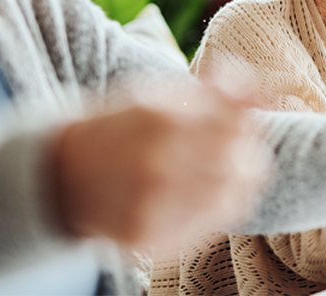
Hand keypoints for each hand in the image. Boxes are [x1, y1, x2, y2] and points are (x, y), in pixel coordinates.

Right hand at [52, 74, 271, 246]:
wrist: (61, 175)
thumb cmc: (120, 127)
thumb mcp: (159, 95)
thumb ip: (215, 90)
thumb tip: (264, 85)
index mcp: (162, 120)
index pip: (238, 124)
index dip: (248, 122)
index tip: (240, 120)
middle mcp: (159, 165)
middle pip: (244, 163)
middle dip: (247, 153)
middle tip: (233, 148)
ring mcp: (154, 207)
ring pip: (235, 198)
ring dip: (239, 182)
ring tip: (220, 172)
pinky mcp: (151, 240)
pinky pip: (210, 227)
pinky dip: (217, 209)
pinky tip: (202, 195)